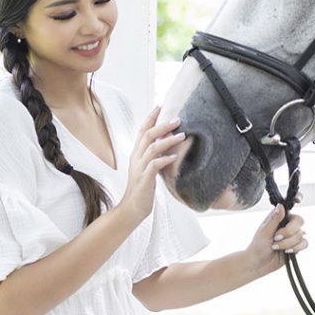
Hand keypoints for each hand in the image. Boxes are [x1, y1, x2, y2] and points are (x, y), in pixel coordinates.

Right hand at [119, 107, 189, 223]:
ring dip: (168, 140)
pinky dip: (165, 159)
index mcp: (136, 153)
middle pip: (148, 135)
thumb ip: (154, 155)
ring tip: (182, 135)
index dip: (150, 117)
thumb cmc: (142, 189)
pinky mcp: (144, 179)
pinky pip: (154, 165)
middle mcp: (136, 158)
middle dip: (163, 125)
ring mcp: (139, 168)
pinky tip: (174, 157)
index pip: (142, 130)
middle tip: (178, 119)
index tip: (160, 105)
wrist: (132, 209)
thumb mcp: (148, 168)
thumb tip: (167, 144)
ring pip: (152, 147)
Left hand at [246, 202, 307, 274]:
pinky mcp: (297, 245)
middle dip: (288, 232)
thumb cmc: (258, 246)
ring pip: (301, 234)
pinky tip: (286, 251)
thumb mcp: (264, 232)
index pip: (291, 204)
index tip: (298, 199)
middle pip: (299, 220)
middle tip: (276, 237)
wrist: (259, 264)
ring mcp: (293, 234)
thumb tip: (281, 206)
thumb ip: (274, 219)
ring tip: (276, 247)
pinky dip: (295, 248)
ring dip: (288, 243)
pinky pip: (305, 243)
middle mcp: (287, 223)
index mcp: (279, 216)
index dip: (297, 198)